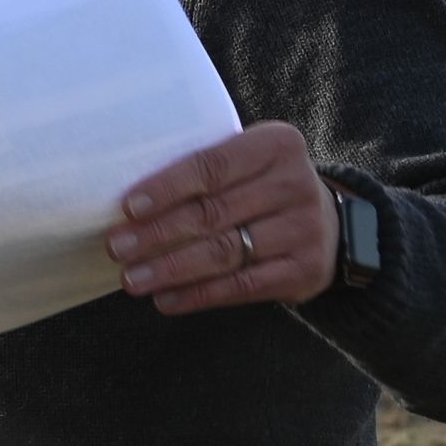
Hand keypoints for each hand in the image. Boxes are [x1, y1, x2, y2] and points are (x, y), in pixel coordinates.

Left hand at [108, 121, 337, 313]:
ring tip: (132, 278)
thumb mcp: (245, 160)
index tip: (128, 207)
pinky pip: (242, 287)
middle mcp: (296, 184)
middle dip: (157, 233)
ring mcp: (306, 229)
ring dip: (170, 269)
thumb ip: (203, 170)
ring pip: (224, 253)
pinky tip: (165, 299)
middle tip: (117, 248)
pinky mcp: (306, 270)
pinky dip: (198, 294)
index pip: (212, 166)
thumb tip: (129, 204)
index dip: (167, 188)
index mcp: (276, 146)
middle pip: (213, 213)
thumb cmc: (261, 185)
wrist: (328, 220)